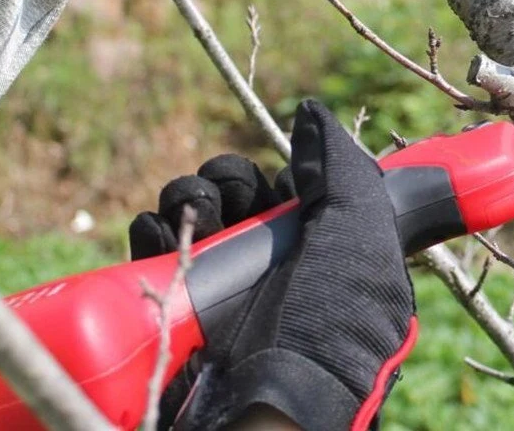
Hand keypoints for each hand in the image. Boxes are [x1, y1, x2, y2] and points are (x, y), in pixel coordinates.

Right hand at [131, 101, 416, 430]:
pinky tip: (158, 229)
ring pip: (193, 215)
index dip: (280, 175)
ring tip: (191, 212)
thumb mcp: (362, 237)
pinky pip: (153, 250)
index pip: (289, 192)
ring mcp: (220, 295)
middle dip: (226, 180)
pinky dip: (151, 230)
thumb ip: (344, 169)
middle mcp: (271, 272)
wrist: (269, 410)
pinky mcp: (172, 313)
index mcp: (322, 254)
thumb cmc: (328, 327)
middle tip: (226, 195)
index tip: (280, 178)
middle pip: (237, 198)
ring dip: (186, 196)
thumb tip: (310, 113)